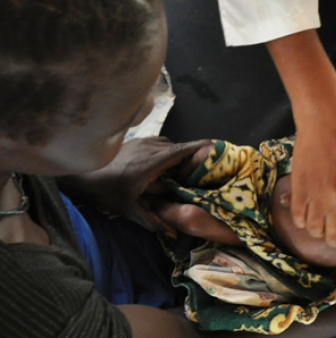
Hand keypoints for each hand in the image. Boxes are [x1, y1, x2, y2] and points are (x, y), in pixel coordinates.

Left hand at [60, 137, 211, 234]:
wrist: (80, 176)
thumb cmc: (106, 193)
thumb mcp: (130, 210)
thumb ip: (153, 221)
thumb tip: (173, 233)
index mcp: (154, 162)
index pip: (183, 150)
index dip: (201, 147)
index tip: (216, 146)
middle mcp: (150, 147)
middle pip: (179, 146)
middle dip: (191, 154)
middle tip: (202, 165)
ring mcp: (142, 142)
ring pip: (168, 143)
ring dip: (176, 152)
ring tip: (182, 166)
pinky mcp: (135, 141)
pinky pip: (157, 142)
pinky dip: (165, 150)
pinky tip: (162, 163)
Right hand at [290, 97, 335, 253]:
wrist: (324, 120)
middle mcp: (335, 199)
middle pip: (335, 237)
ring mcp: (315, 195)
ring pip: (314, 231)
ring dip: (319, 230)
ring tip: (323, 222)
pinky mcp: (298, 188)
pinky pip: (298, 217)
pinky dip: (303, 220)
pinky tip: (308, 213)